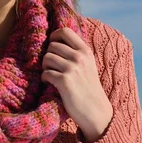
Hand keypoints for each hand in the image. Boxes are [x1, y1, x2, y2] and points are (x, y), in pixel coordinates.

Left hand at [41, 27, 112, 141]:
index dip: (53, 36)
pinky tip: (50, 84)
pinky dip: (45, 79)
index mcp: (85, 51)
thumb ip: (76, 53)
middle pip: (52, 45)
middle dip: (48, 56)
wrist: (96, 111)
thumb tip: (54, 41)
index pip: (64, 31)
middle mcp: (80, 57)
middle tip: (52, 68)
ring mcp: (72, 69)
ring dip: (45, 67)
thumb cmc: (88, 89)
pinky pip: (45, 73)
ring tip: (51, 76)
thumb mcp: (88, 65)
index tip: (52, 47)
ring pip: (47, 58)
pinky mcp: (64, 81)